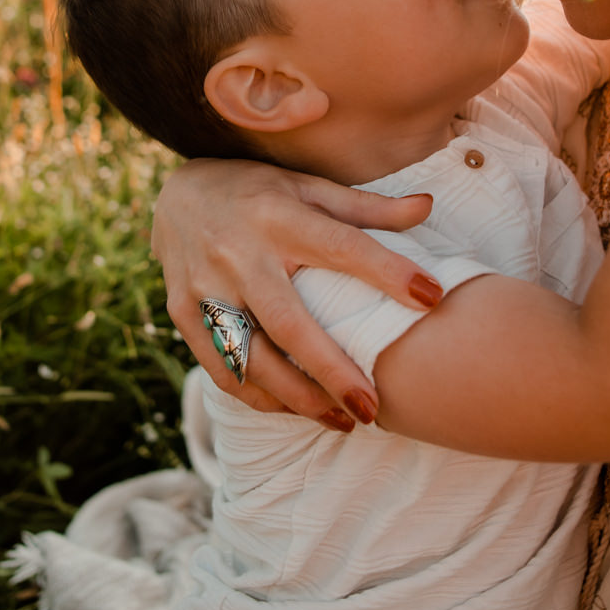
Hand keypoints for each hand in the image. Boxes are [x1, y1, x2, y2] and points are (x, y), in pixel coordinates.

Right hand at [153, 158, 441, 429]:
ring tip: (343, 421)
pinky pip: (223, 369)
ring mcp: (205, 287)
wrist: (177, 194)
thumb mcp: (310, 187)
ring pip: (252, 359)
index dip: (388, 272)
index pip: (341, 246)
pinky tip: (297, 410)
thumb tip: (428, 208)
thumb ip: (367, 207)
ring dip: (299, 399)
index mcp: (278, 216)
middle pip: (290, 324)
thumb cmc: (260, 193)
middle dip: (333, 373)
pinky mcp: (182, 313)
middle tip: (373, 409)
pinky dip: (261, 397)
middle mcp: (238, 253)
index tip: (433, 297)